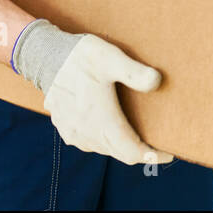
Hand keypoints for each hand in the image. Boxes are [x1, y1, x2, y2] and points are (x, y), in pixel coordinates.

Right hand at [13, 19, 172, 165]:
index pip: (131, 152)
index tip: (168, 152)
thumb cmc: (80, 57)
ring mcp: (74, 134)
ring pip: (106, 149)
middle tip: (159, 142)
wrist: (44, 56)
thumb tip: (158, 81)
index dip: (152, 156)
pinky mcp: (66, 129)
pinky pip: (91, 143)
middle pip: (121, 153)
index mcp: (100, 121)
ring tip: (138, 133)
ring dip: (122, 145)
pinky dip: (106, 140)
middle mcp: (86, 133)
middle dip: (140, 151)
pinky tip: (112, 126)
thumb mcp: (110, 58)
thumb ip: (134, 71)